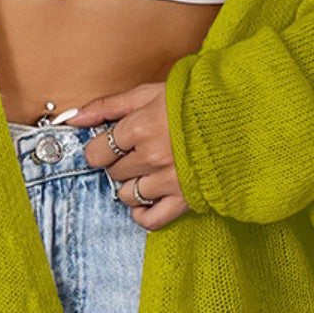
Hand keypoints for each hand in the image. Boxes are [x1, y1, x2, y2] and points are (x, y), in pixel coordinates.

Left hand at [70, 82, 191, 230]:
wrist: (240, 115)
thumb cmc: (195, 100)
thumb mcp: (148, 92)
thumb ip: (108, 106)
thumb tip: (72, 117)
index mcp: (141, 126)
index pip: (98, 151)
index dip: (100, 147)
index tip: (110, 143)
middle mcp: (152, 156)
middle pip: (113, 172)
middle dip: (118, 161)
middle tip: (136, 150)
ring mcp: (169, 180)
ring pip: (127, 195)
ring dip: (130, 184)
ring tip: (146, 169)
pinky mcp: (186, 198)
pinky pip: (150, 220)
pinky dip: (142, 212)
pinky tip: (148, 196)